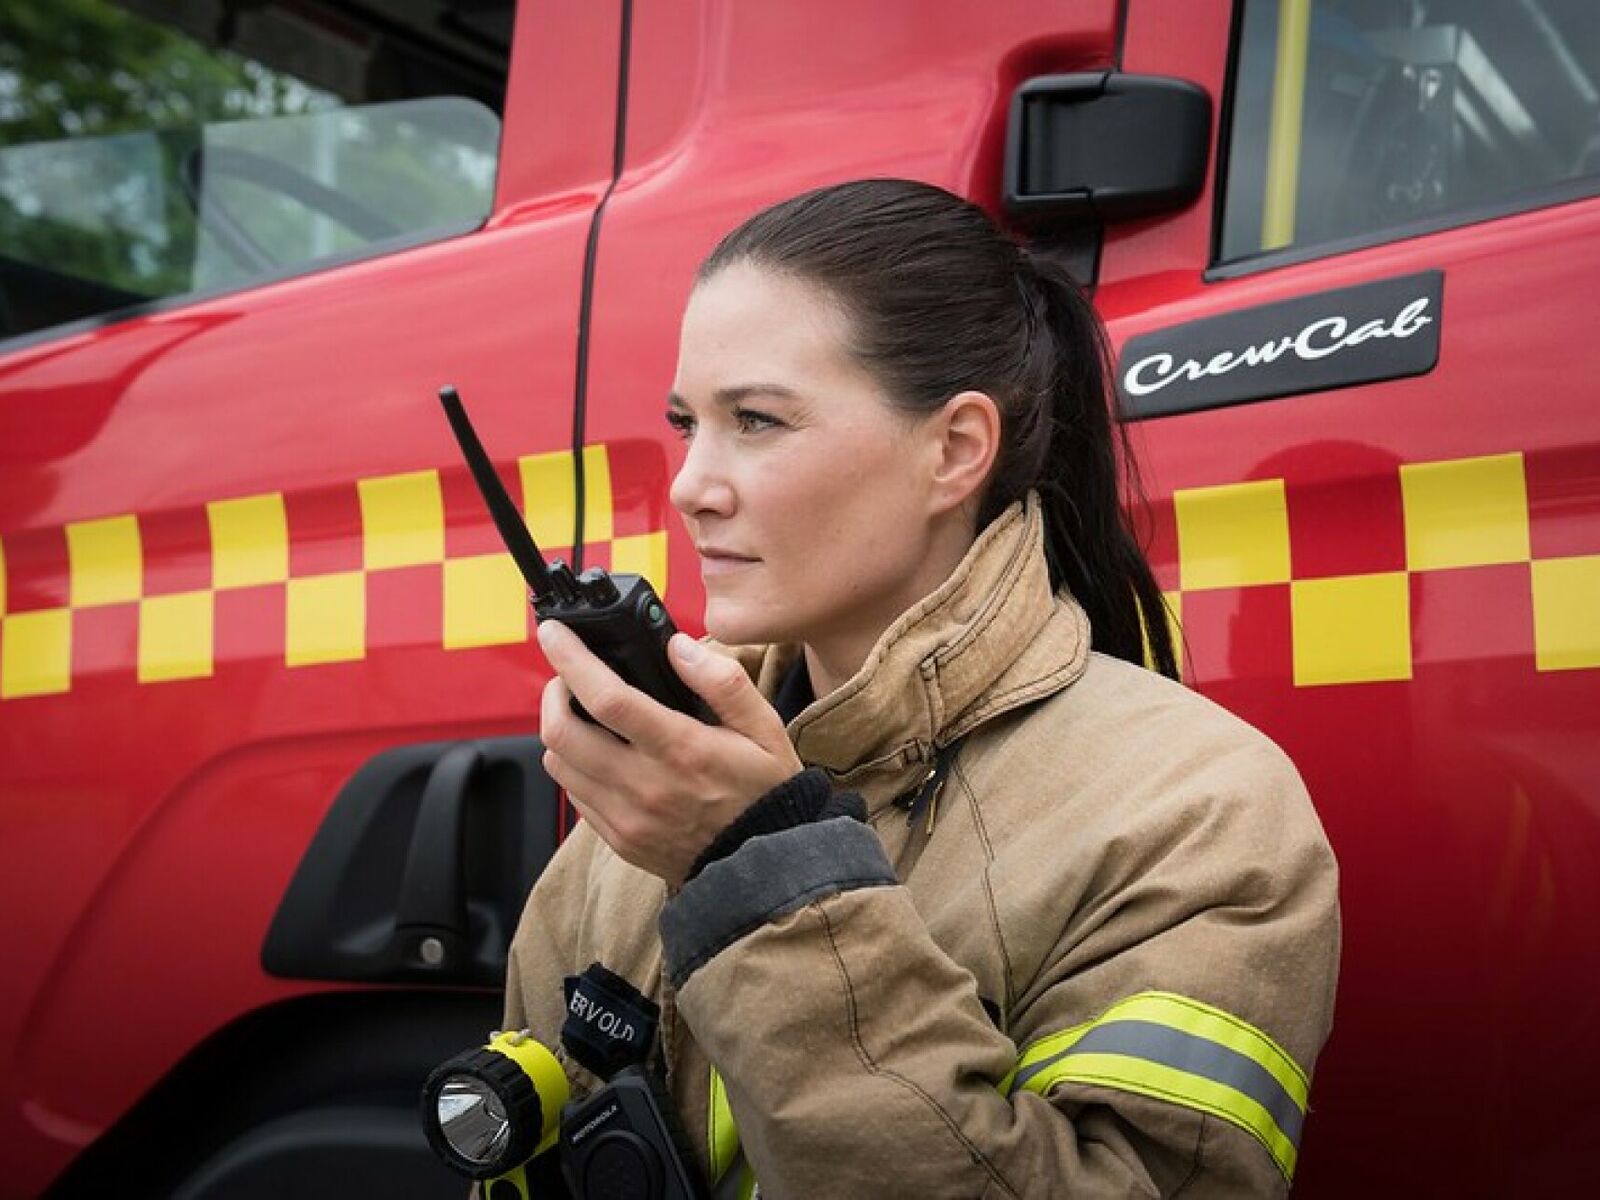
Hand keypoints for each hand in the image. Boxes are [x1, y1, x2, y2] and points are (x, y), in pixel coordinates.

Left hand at [536, 622, 804, 885]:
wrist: (764, 866)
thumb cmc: (765, 791)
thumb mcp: (764, 728)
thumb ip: (722, 682)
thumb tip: (677, 647)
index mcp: (682, 750)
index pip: (608, 698)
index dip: (572, 660)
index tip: (554, 634)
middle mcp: (646, 786)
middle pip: (563, 732)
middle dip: (553, 692)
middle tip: (567, 677)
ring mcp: (628, 817)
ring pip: (558, 764)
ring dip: (559, 730)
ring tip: (583, 714)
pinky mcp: (620, 839)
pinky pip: (573, 795)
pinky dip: (573, 766)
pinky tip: (599, 754)